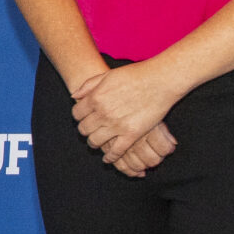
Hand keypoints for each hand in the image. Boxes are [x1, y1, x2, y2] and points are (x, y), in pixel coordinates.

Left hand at [70, 64, 187, 169]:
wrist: (160, 81)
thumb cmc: (135, 75)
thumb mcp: (107, 75)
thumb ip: (89, 85)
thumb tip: (74, 96)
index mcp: (95, 98)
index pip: (77, 114)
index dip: (79, 117)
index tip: (84, 118)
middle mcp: (102, 113)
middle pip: (84, 129)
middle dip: (85, 130)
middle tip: (90, 131)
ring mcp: (116, 125)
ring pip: (95, 141)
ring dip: (94, 143)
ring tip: (98, 142)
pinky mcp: (131, 134)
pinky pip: (115, 151)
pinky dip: (110, 157)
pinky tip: (108, 158)